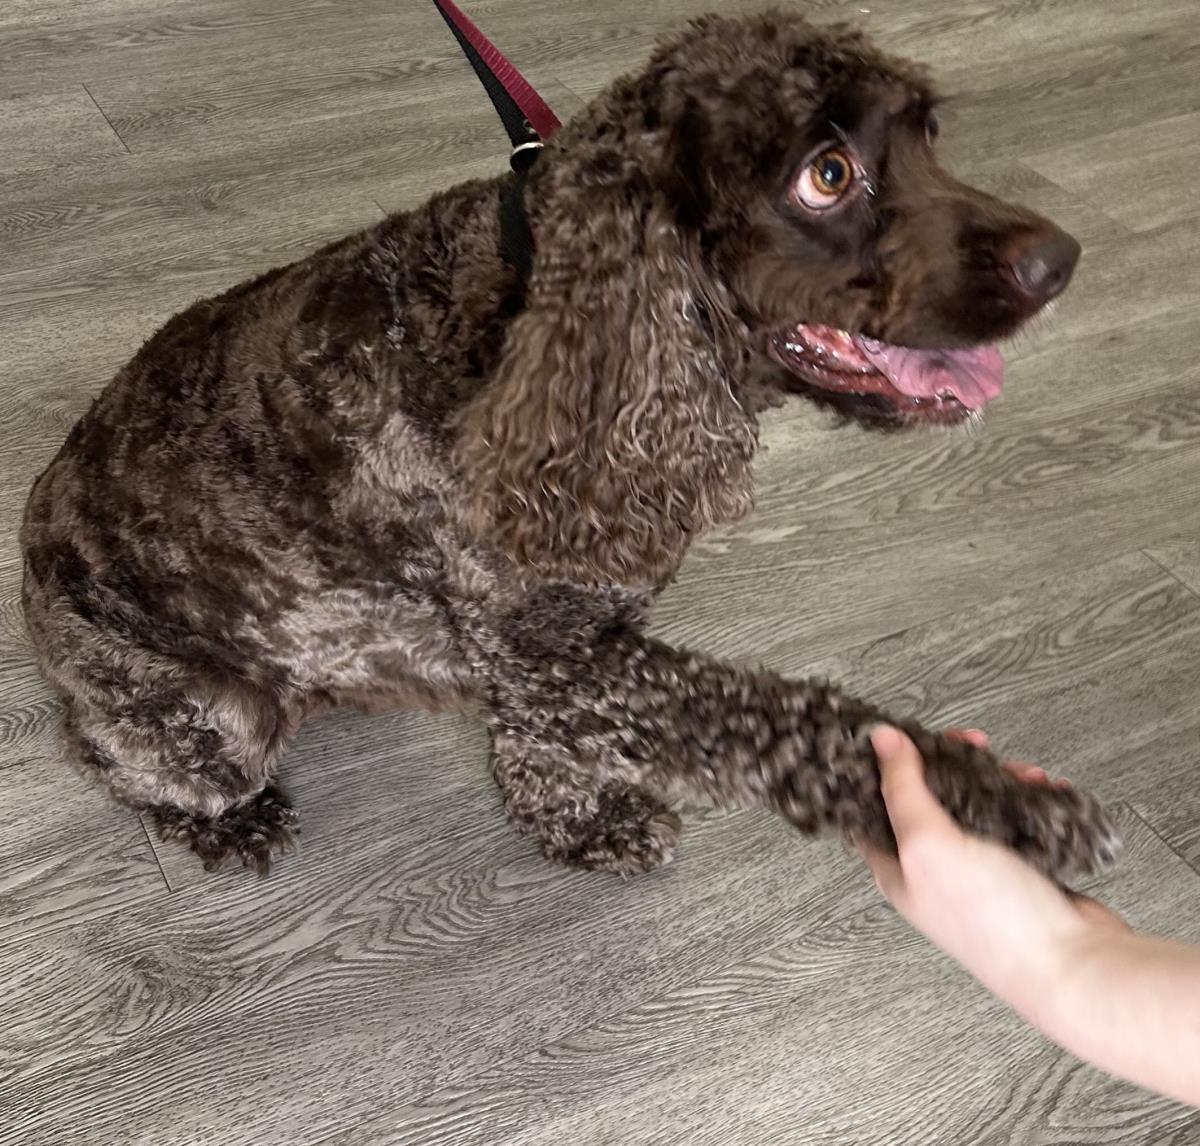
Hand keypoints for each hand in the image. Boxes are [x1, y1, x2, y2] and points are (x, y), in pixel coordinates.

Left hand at [860, 726, 1125, 1015]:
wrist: (1074, 966)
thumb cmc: (993, 920)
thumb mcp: (929, 845)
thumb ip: (903, 790)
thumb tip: (881, 740)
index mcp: (897, 868)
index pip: (876, 803)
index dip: (885, 765)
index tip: (905, 733)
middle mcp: (933, 870)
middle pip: (930, 797)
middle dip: (953, 763)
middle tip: (973, 742)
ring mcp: (977, 871)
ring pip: (977, 804)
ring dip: (998, 778)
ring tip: (1022, 772)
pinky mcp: (1019, 871)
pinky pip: (1016, 820)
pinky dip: (1029, 799)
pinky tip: (1045, 789)